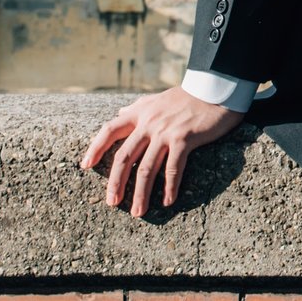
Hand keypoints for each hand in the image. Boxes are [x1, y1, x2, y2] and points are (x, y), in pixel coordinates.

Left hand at [80, 86, 244, 216]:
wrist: (216, 88)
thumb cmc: (189, 96)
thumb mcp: (158, 98)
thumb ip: (138, 107)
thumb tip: (120, 112)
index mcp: (140, 112)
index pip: (109, 130)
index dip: (95, 148)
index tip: (84, 166)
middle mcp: (148, 123)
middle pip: (124, 157)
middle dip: (115, 183)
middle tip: (112, 203)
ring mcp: (165, 131)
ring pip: (146, 168)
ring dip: (140, 194)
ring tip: (138, 212)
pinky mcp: (184, 139)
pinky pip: (172, 168)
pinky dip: (169, 187)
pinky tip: (168, 201)